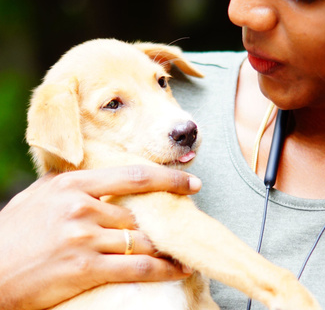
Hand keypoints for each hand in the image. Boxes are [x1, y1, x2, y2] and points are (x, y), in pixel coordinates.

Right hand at [0, 165, 200, 309]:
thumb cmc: (14, 231)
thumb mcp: (41, 194)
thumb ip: (72, 181)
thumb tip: (98, 171)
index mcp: (74, 183)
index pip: (134, 175)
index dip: (168, 177)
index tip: (191, 182)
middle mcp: (82, 206)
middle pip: (140, 213)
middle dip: (166, 219)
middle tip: (187, 222)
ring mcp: (84, 237)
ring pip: (142, 239)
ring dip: (168, 245)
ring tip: (187, 247)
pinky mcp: (85, 268)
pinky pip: (136, 267)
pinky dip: (163, 269)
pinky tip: (179, 269)